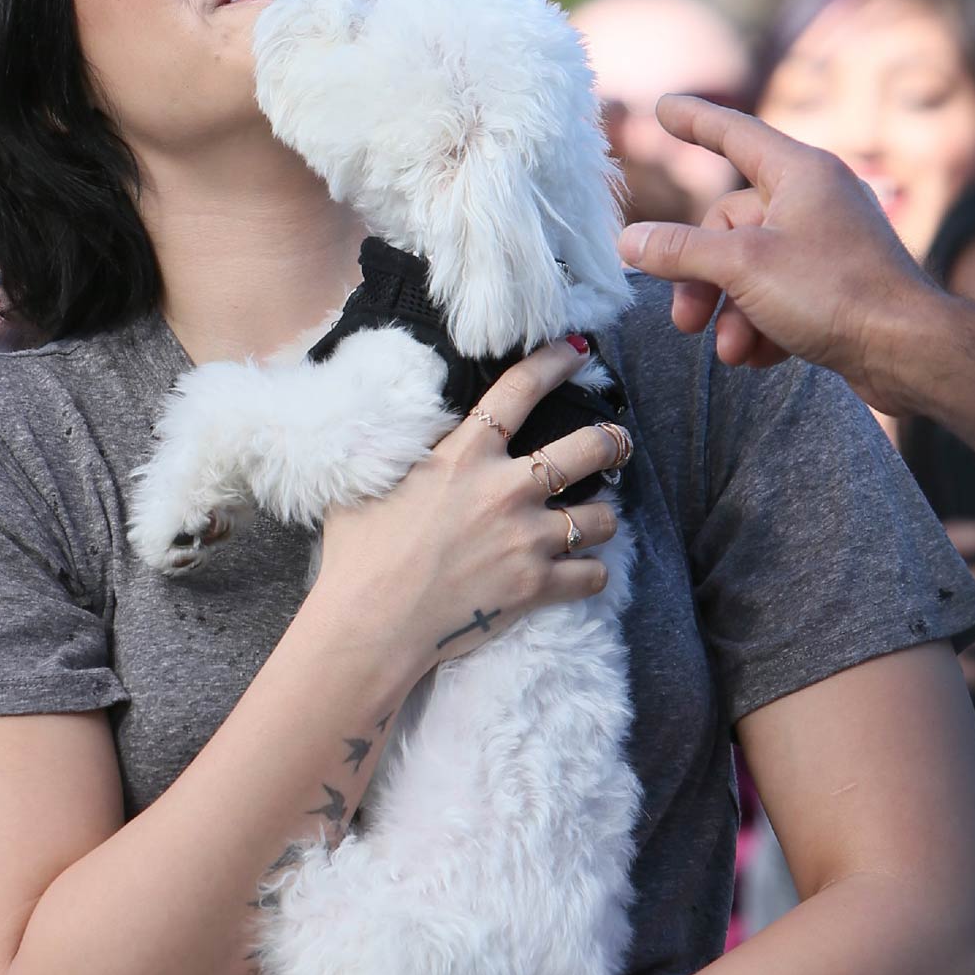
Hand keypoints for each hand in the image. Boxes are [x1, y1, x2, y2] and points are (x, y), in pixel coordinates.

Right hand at [314, 337, 626, 679]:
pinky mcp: (536, 587)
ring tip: (595, 520)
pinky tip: (582, 572)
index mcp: (465, 454)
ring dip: (602, 517)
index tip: (577, 351)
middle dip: (612, 441)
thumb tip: (399, 422)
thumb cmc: (358, 554)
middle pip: (588, 448)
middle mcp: (505, 489)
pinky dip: (591, 574)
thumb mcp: (367, 480)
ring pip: (602, 517)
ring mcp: (527, 539)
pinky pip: (593, 576)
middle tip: (617, 444)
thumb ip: (398, 448)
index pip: (520, 390)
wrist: (370, 623)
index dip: (555, 362)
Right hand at [617, 96, 942, 407]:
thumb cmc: (834, 292)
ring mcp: (828, 243)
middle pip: (730, 225)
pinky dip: (763, 325)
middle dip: (704, 279)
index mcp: (800, 173)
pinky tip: (763, 356)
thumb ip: (681, 251)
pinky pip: (780, 295)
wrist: (907, 350)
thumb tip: (630, 241)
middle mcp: (816, 199)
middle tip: (687, 321)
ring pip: (750, 268)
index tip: (664, 109)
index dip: (695, 121)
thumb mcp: (742, 267)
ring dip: (731, 314)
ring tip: (733, 352)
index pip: (735, 134)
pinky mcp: (837, 286)